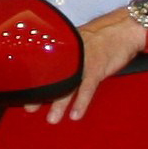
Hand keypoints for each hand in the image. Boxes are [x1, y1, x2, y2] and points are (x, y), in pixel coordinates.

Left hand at [40, 8, 147, 124]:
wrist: (123, 29)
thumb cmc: (102, 36)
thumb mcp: (80, 42)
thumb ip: (68, 54)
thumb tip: (57, 67)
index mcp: (65, 47)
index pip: (44, 64)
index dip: (35, 79)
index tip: (24, 91)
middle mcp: (71, 54)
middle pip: (52, 76)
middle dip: (41, 94)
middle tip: (30, 107)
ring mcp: (83, 61)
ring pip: (68, 85)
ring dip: (59, 104)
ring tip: (52, 119)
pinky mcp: (97, 68)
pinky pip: (87, 88)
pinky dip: (81, 103)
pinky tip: (75, 114)